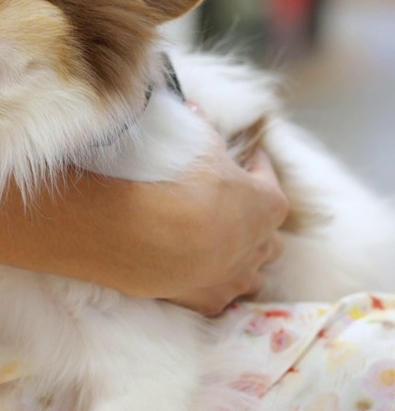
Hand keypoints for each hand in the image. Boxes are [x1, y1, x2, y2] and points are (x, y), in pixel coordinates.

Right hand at [158, 126, 287, 316]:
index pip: (268, 178)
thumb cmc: (176, 184)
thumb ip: (203, 130)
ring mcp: (236, 277)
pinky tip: (195, 276)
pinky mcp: (208, 300)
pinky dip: (210, 284)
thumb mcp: (195, 144)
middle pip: (268, 236)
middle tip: (231, 209)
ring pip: (252, 273)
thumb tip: (197, 110)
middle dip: (254, 223)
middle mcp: (260, 244)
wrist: (142, 233)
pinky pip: (218, 295)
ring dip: (240, 260)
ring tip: (219, 249)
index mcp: (267, 203)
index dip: (256, 166)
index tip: (247, 158)